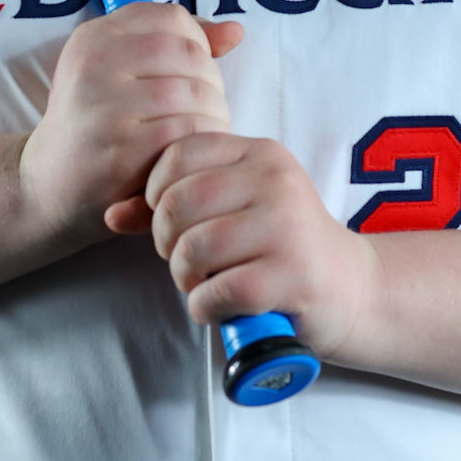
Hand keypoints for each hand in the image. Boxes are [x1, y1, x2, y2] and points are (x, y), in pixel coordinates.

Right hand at [19, 4, 242, 247]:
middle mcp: (95, 63)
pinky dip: (201, 145)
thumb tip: (235, 31)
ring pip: (197, 94)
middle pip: (190, 55)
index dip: (196, 44)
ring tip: (199, 135)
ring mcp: (106, 106)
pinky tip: (189, 157)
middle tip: (203, 112)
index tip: (189, 74)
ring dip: (213, 117)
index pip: (172, 18)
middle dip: (211, 85)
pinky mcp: (121, 150)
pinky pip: (189, 134)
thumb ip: (176, 45)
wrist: (46, 188)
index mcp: (94, 37)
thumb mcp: (118, 72)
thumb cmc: (96, 125)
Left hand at [140, 132, 380, 360]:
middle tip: (184, 260)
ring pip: (193, 249)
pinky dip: (204, 307)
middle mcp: (274, 181)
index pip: (178, 153)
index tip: (171, 220)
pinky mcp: (292, 275)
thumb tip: (109, 213)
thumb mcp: (234, 209)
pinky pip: (217, 291)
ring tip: (203, 283)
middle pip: (178, 204)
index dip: (156, 192)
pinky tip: (218, 306)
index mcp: (259, 153)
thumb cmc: (279, 247)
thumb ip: (173, 205)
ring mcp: (286, 226)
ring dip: (184, 278)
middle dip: (166, 242)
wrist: (350, 288)